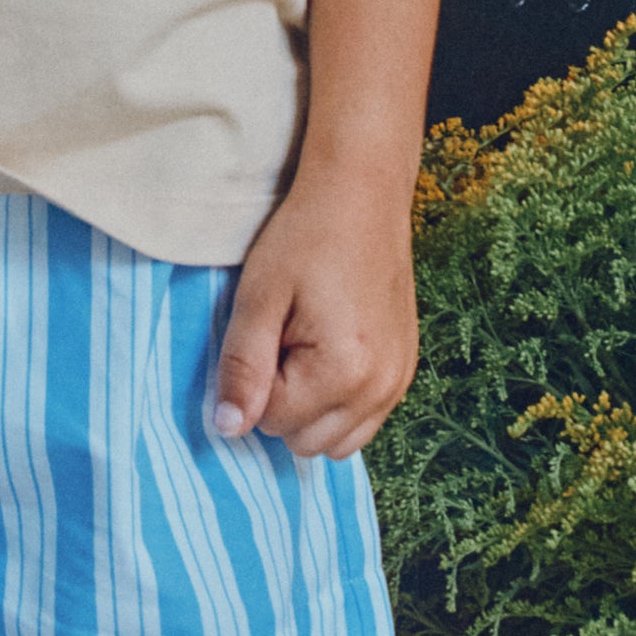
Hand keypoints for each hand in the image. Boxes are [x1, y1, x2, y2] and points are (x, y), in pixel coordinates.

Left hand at [211, 169, 418, 458]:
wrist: (362, 193)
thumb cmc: (305, 237)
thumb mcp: (259, 297)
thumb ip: (242, 367)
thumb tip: (228, 429)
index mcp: (344, 372)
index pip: (272, 422)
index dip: (254, 380)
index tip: (266, 331)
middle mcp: (381, 389)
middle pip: (306, 442)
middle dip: (283, 401)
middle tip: (284, 338)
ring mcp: (400, 382)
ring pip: (338, 442)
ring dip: (312, 410)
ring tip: (305, 348)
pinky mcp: (407, 369)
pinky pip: (366, 419)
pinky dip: (340, 402)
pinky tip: (330, 350)